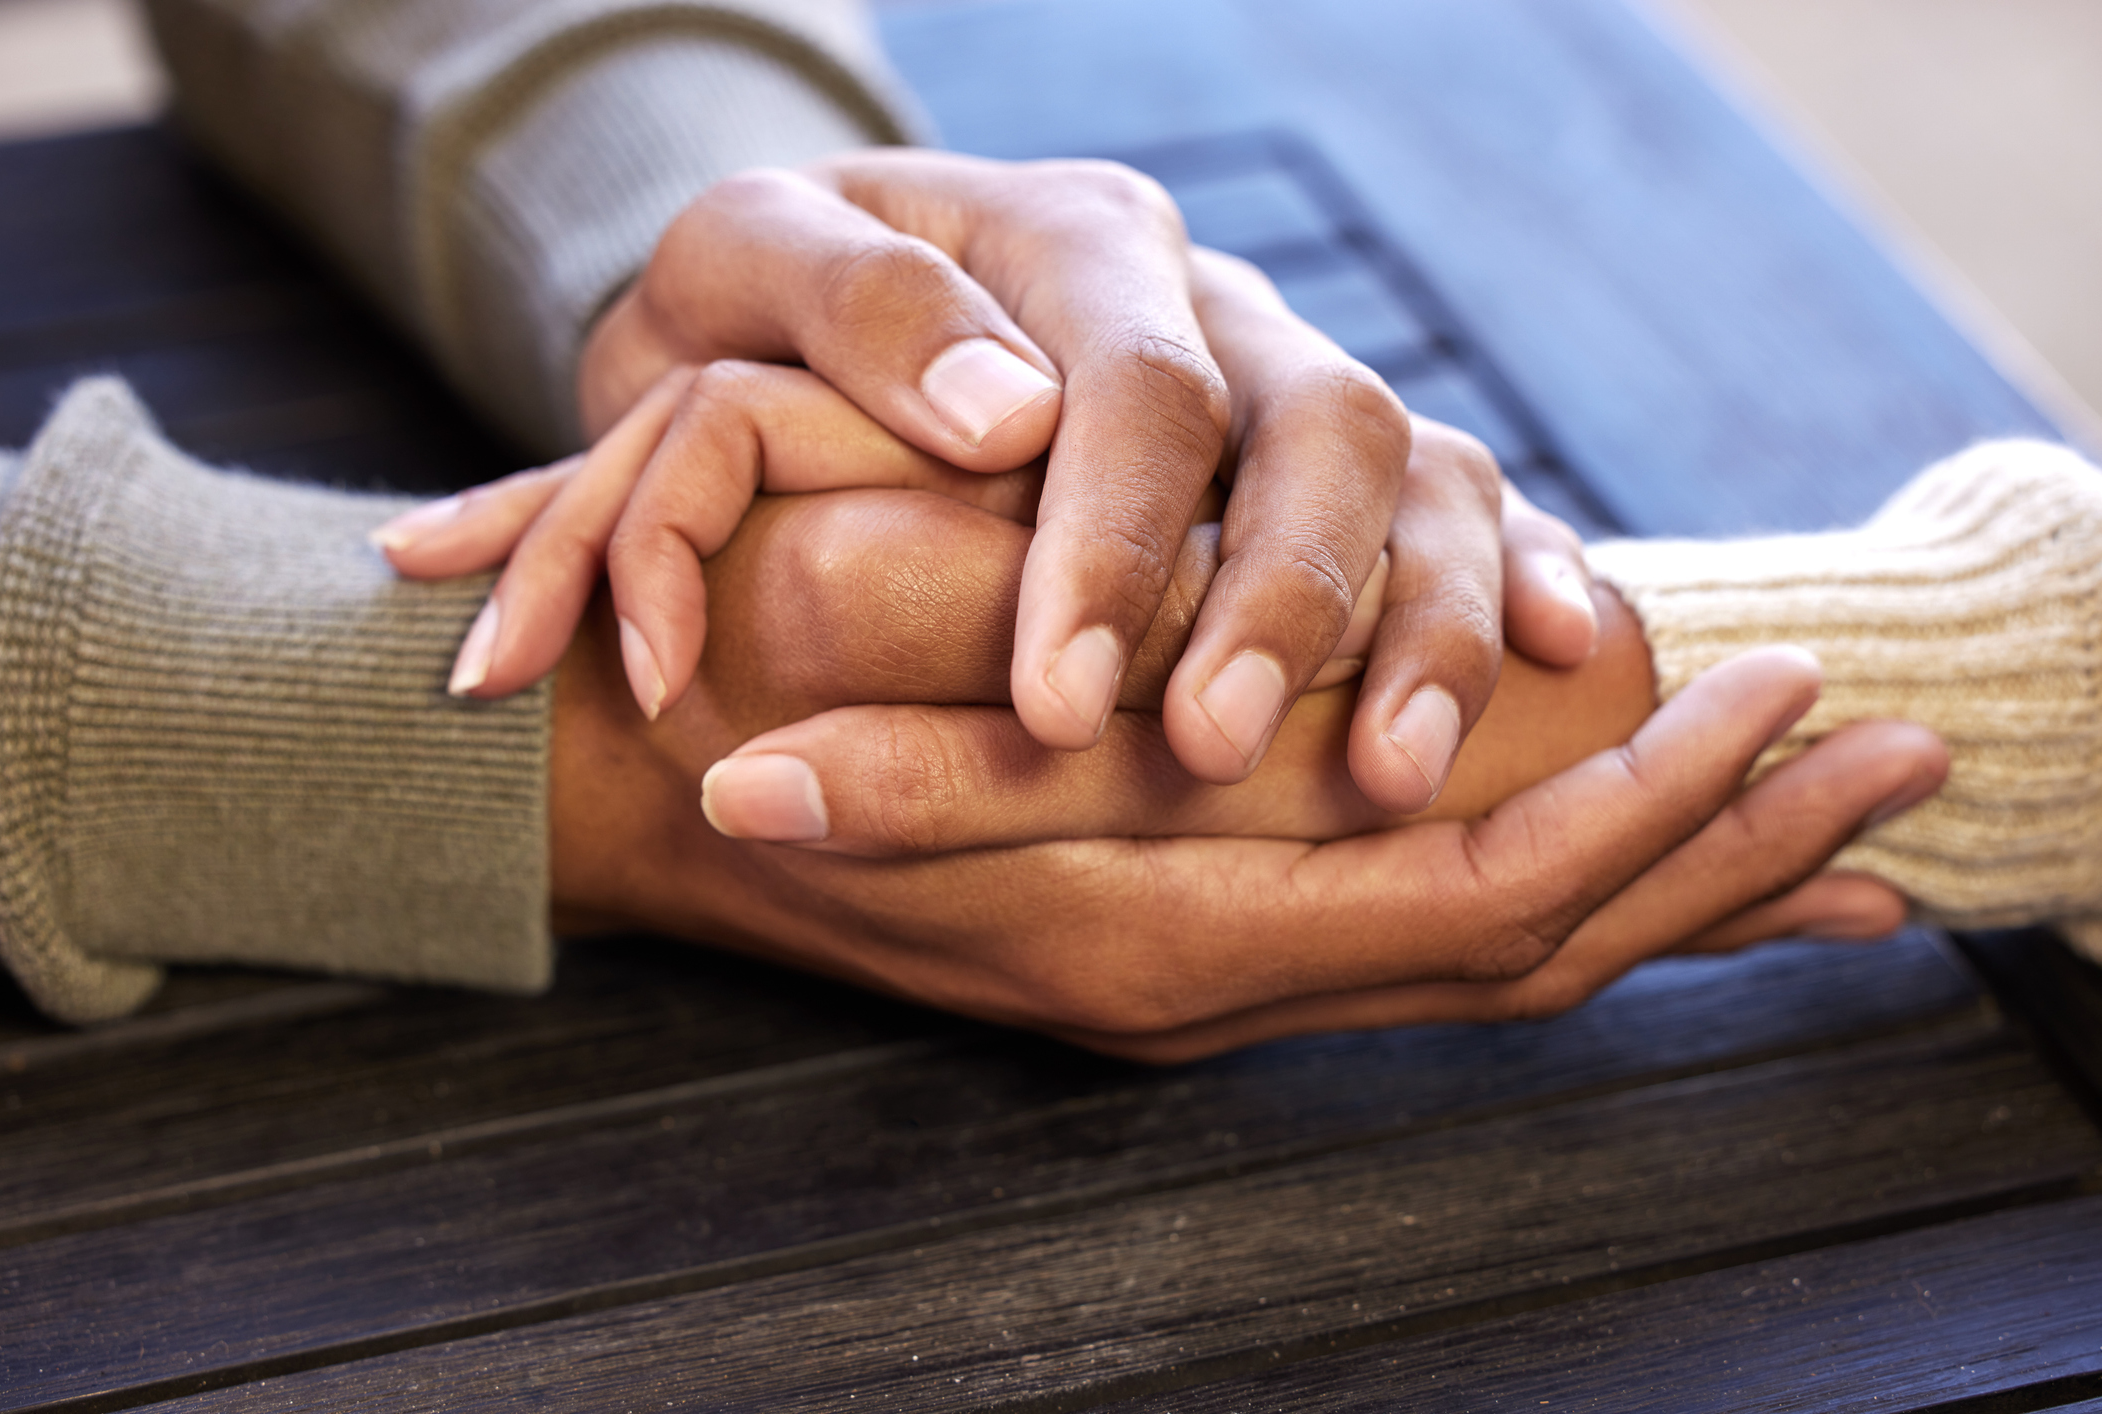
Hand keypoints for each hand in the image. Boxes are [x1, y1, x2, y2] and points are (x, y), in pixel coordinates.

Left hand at [381, 150, 1601, 803]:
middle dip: (1282, 603)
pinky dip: (1518, 569)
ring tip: (1395, 778)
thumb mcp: (736, 268)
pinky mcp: (1329, 463)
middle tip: (1211, 755)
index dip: (1111, 543)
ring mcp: (1285, 381)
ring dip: (1421, 626)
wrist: (797, 300)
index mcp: (1071, 239)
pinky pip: (1467, 501)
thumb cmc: (751, 308)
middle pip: (1317, 426)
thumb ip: (849, 308)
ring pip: (1421, 473)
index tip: (1055, 704)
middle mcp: (1210, 302)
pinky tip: (1568, 649)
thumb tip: (1006, 417)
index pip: (1137, 386)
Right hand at [551, 486, 1945, 1062]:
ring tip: (1822, 837)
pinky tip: (1633, 863)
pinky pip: (1428, 951)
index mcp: (1151, 931)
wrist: (646, 799)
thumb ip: (972, 726)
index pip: (1479, 898)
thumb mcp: (858, 679)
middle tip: (1897, 773)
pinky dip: (1564, 902)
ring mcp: (1210, 986)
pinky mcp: (1200, 943)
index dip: (1651, 814)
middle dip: (1726, 868)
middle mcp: (1208, 991)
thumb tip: (1196, 716)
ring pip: (1500, 969)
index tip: (1791, 704)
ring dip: (1672, 895)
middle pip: (1537, 958)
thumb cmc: (742, 707)